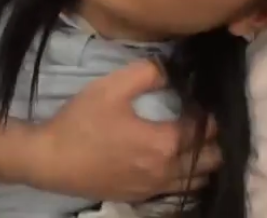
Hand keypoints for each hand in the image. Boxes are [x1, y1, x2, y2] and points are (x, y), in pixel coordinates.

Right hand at [29, 60, 220, 200]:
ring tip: (194, 140)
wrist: (50, 160)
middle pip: (213, 159)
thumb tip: (172, 68)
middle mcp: (167, 171)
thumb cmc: (81, 122)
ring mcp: (155, 188)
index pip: (206, 129)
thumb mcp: (111, 87)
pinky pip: (179, 191)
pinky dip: (187, 176)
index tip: (202, 98)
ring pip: (199, 179)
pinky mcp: (142, 197)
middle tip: (203, 119)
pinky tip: (176, 161)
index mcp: (165, 143)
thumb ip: (148, 72)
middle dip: (215, 139)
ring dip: (204, 160)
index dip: (209, 112)